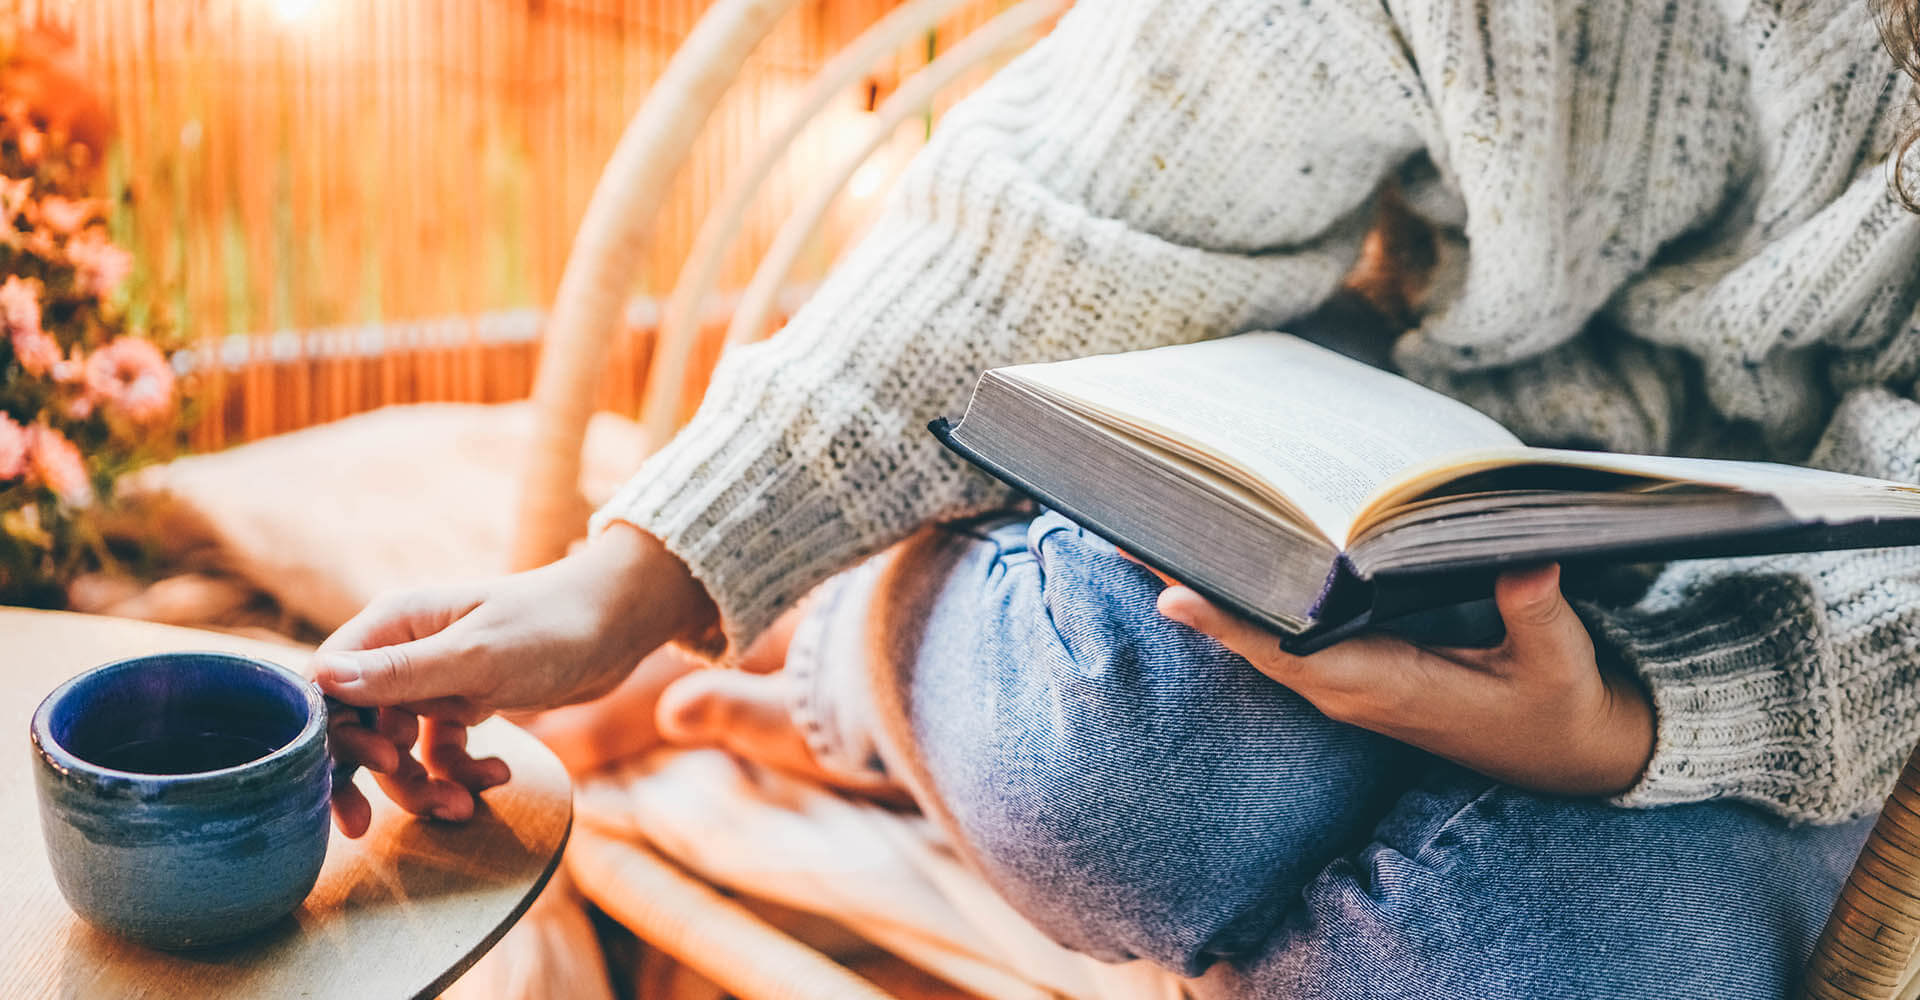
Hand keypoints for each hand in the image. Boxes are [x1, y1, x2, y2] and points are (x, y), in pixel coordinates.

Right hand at [314, 522, 717, 836]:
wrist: (620, 624)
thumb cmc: (552, 626)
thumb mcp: (476, 657)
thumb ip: (401, 673)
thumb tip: (321, 679)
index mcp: (393, 625)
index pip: (330, 686)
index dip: (338, 735)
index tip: (376, 766)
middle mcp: (405, 650)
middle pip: (360, 726)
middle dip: (384, 774)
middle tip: (413, 810)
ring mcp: (435, 678)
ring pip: (401, 749)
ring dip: (427, 784)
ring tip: (466, 806)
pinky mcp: (466, 701)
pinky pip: (442, 750)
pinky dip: (461, 772)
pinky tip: (499, 776)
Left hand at [1158, 563, 1653, 796]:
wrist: (1566, 758)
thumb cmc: (1558, 708)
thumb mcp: (1561, 664)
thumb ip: (1538, 614)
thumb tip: (1527, 562)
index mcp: (1388, 687)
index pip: (1291, 653)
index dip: (1230, 624)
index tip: (1172, 591)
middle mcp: (1349, 687)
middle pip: (1251, 635)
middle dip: (1195, 581)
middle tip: (1133, 518)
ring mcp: (1343, 680)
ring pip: (1255, 632)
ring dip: (1208, 583)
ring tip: (1152, 518)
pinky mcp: (1350, 668)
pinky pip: (1276, 632)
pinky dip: (1239, 594)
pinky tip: (1212, 551)